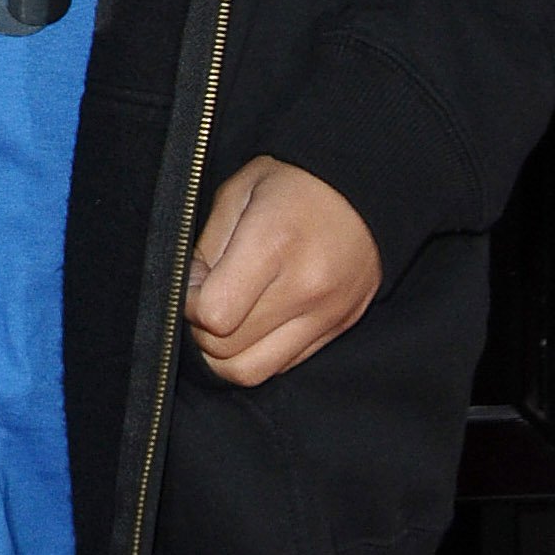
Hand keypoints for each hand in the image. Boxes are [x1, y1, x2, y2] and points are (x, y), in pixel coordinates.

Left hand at [184, 154, 380, 385]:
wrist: (365, 189)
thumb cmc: (293, 183)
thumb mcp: (238, 191)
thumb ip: (207, 246)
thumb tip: (189, 291)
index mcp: (273, 245)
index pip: (215, 313)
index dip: (188, 304)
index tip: (191, 282)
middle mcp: (304, 289)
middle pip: (229, 351)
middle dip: (201, 331)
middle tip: (203, 299)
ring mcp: (325, 316)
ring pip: (254, 372)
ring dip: (226, 354)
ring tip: (225, 315)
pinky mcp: (337, 329)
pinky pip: (282, 365)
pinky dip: (257, 353)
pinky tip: (253, 320)